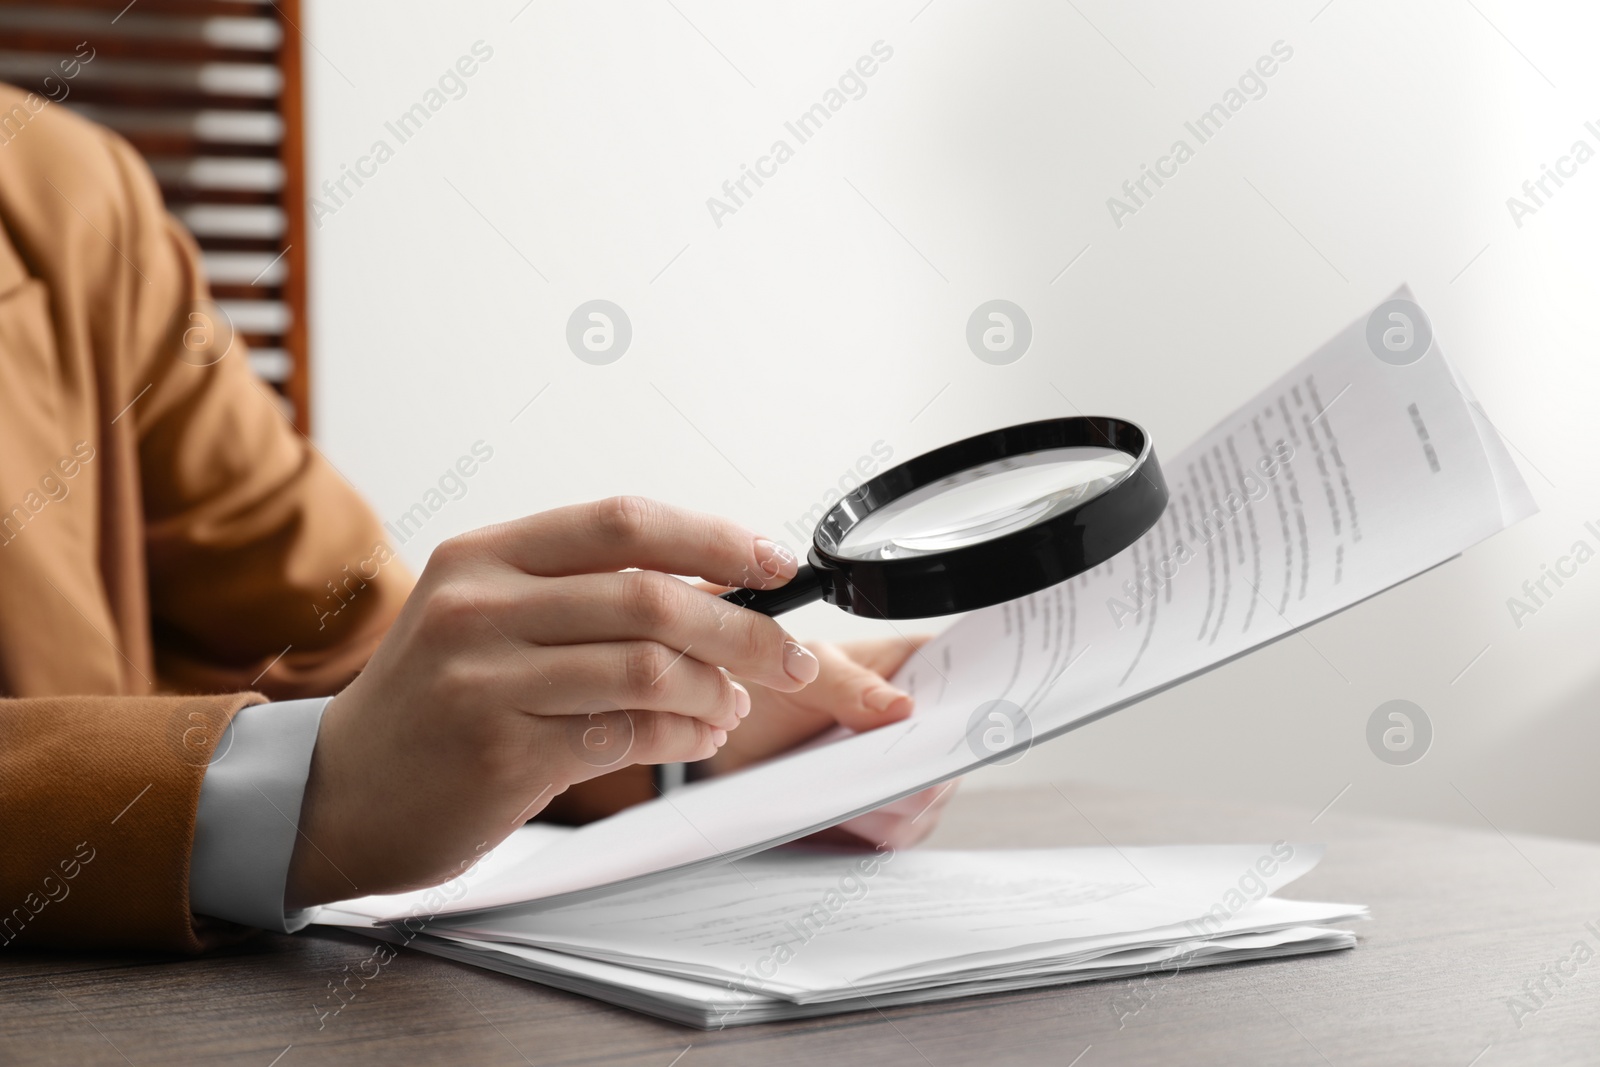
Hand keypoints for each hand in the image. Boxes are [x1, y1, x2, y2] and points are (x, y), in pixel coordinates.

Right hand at [285, 497, 819, 907]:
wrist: (339, 791)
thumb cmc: (435, 701)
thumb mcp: (489, 617)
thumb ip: (586, 594)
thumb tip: (719, 590)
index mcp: (486, 554)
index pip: (622, 521)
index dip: (714, 537)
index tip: (775, 561)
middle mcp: (480, 605)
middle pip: (652, 597)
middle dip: (747, 629)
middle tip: (796, 658)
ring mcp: (486, 678)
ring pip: (649, 666)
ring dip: (717, 690)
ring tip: (732, 706)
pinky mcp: (500, 750)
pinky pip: (627, 732)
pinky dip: (683, 735)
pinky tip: (695, 736)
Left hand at [709, 636, 959, 849]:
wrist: (737, 747)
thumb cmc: (776, 697)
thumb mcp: (807, 676)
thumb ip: (849, 685)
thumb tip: (902, 707)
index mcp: (914, 670)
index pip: (968, 681)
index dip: (972, 701)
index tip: (953, 721)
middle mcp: (921, 725)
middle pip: (952, 751)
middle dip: (926, 763)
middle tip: (888, 766)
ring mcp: (908, 773)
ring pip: (929, 798)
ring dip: (893, 801)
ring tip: (849, 793)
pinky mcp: (886, 815)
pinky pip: (897, 831)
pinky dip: (873, 828)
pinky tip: (843, 816)